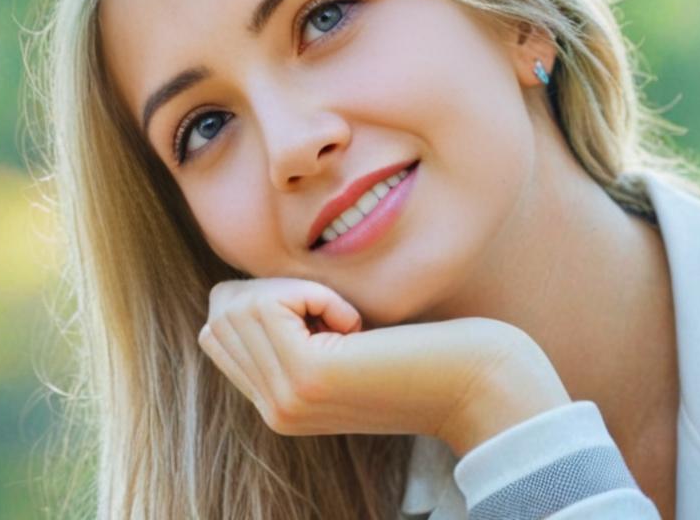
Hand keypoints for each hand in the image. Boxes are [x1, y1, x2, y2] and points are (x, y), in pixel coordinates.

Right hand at [198, 277, 570, 454]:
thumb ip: (296, 329)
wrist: (481, 384)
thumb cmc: (428, 348)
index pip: (218, 332)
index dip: (264, 301)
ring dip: (292, 289)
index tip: (328, 314)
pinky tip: (355, 322)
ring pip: (235, 306)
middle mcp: (274, 410)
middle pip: (219, 315)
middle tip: (336, 311)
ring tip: (346, 316)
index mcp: (280, 402)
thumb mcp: (346, 341)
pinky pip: (268, 305)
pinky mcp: (308, 377)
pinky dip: (309, 292)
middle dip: (271, 290)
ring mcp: (286, 399)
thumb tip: (249, 291)